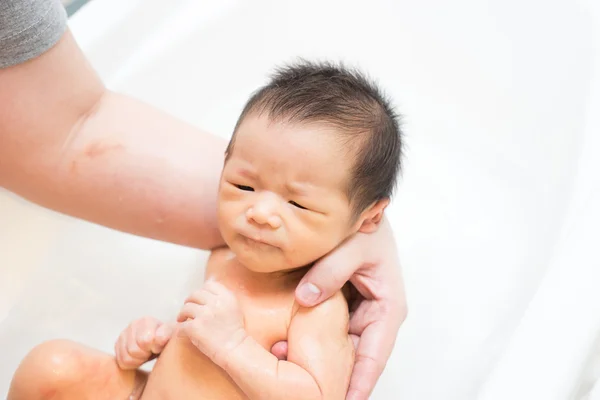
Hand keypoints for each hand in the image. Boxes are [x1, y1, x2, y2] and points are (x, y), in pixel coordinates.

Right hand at [115, 316, 173, 369]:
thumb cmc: (168, 339)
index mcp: (146, 321)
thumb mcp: (171, 336)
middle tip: (152, 351)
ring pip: (127, 358)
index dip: (154, 347)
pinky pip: (121, 362)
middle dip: (145, 354)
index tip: (160, 347)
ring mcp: (123, 335)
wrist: (162, 343)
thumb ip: (165, 335)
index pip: (144, 341)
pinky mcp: (118, 346)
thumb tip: (158, 338)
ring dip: (139, 359)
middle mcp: (132, 325)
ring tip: (147, 354)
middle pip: (134, 351)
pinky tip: (140, 357)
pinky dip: (132, 363)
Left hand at [177, 280, 247, 364]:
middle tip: (188, 310)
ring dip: (182, 314)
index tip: (200, 300)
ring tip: (182, 320)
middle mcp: (215, 303)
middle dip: (190, 301)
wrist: (235, 349)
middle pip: (195, 294)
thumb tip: (210, 281)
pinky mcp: (195, 327)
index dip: (202, 292)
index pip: (209, 285)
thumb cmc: (235, 331)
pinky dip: (180, 330)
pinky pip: (181, 325)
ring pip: (186, 308)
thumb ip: (223, 296)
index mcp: (226, 297)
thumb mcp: (235, 307)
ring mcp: (204, 314)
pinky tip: (183, 333)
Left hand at [293, 218, 406, 399]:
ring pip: (340, 346)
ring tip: (295, 378)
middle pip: (355, 357)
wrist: (360, 215)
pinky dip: (311, 339)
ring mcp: (358, 313)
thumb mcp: (353, 245)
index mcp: (388, 308)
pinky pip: (327, 329)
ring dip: (319, 360)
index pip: (374, 356)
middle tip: (311, 395)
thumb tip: (305, 298)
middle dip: (335, 377)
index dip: (361, 382)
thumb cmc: (367, 228)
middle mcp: (375, 317)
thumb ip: (332, 270)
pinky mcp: (342, 307)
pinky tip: (289, 348)